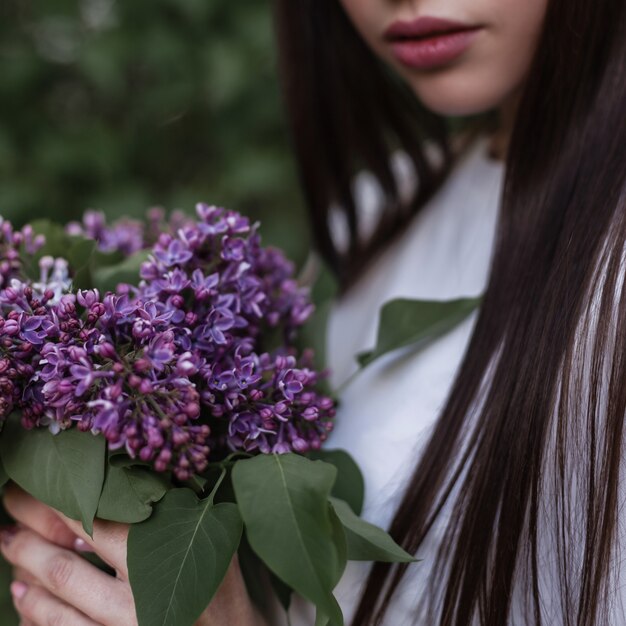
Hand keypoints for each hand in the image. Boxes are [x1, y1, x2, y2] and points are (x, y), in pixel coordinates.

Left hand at [1, 485, 265, 625]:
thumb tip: (133, 478)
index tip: (38, 481)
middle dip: (30, 533)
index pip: (103, 521)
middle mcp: (144, 595)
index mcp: (170, 556)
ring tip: (8, 545)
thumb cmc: (225, 590)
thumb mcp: (214, 544)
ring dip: (26, 571)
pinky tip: (23, 597)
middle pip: (69, 562)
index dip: (62, 501)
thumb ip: (181, 513)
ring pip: (60, 600)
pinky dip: (37, 614)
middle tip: (7, 508)